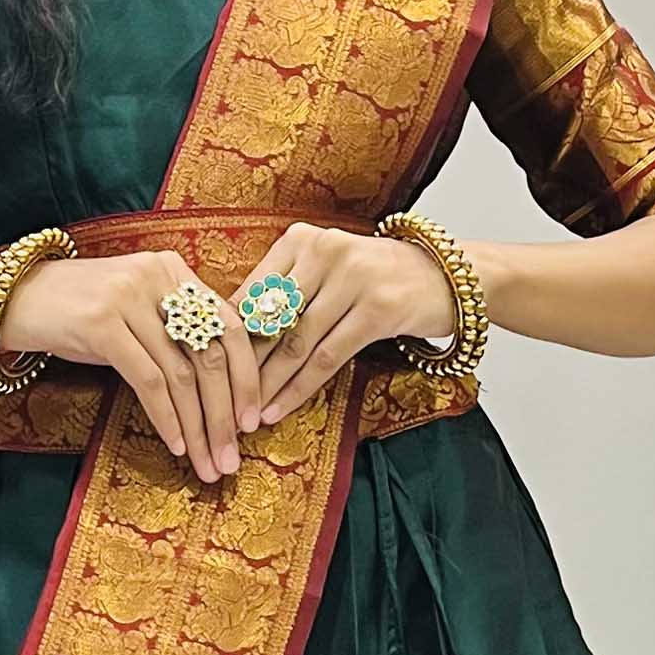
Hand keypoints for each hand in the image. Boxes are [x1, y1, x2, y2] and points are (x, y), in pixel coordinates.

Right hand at [0, 249, 258, 477]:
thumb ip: (173, 332)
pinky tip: (175, 445)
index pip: (230, 326)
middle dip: (227, 414)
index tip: (254, 421)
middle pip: (211, 354)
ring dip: (199, 427)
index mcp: (174, 271)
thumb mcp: (133, 311)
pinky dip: (167, 418)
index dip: (247, 378)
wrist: (7, 296)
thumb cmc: (74, 312)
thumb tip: (218, 389)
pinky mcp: (102, 324)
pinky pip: (148, 381)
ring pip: (182, 374)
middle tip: (233, 457)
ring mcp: (130, 298)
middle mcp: (158, 277)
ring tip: (208, 462)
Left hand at [240, 222, 461, 428]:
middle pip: (269, 320)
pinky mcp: (377, 310)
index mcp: (301, 239)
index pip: (251, 293)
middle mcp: (324, 251)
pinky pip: (327, 358)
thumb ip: (286, 293)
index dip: (226, 337)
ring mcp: (352, 279)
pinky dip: (299, 388)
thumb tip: (231, 337)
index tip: (207, 370)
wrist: (447, 276)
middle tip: (219, 402)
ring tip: (245, 415)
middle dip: (241, 367)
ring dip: (267, 385)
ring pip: (295, 343)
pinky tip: (279, 409)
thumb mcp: (328, 270)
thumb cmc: (379, 277)